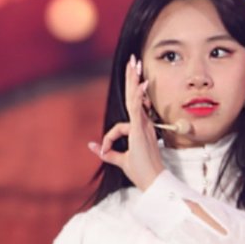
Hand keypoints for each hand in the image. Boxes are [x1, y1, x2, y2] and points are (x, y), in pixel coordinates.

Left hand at [89, 55, 164, 189]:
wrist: (153, 181)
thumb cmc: (141, 173)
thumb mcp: (120, 160)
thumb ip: (106, 152)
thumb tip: (91, 145)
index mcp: (141, 131)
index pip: (120, 127)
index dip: (108, 139)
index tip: (104, 151)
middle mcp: (144, 125)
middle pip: (136, 98)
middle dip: (133, 80)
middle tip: (134, 62)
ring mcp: (144, 126)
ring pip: (136, 98)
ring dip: (134, 80)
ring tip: (134, 63)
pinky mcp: (141, 129)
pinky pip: (137, 109)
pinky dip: (138, 96)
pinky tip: (141, 83)